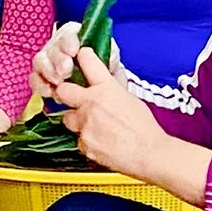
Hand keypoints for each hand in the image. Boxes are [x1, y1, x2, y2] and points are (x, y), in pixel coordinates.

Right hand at [31, 22, 124, 98]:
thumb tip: (110, 57)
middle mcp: (57, 45)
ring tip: (58, 82)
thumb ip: (110, 55)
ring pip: (40, 61)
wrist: (99, 84)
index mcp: (74, 35)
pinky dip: (40, 85)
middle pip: (52, 48)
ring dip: (48, 72)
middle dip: (58, 60)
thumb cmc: (103, 65)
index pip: (68, 34)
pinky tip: (49, 92)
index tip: (73, 51)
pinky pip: (35, 78)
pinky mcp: (41, 77)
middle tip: (66, 70)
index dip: (69, 41)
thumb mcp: (110, 58)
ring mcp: (48, 60)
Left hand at [53, 50, 165, 178]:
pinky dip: (87, 140)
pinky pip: (79, 139)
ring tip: (92, 125)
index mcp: (106, 89)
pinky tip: (101, 140)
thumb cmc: (145, 128)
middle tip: (71, 96)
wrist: (148, 153)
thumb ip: (113, 90)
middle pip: (62, 90)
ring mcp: (85, 125)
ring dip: (76, 120)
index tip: (81, 58)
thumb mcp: (131, 99)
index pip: (86, 61)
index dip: (82, 58)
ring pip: (68, 119)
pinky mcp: (84, 144)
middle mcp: (92, 104)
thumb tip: (107, 85)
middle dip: (64, 93)